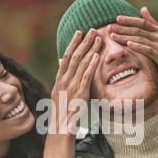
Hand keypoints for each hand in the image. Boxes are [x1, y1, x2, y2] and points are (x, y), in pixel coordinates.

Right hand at [44, 29, 100, 157]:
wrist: (60, 128)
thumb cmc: (62, 112)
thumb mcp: (59, 93)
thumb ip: (62, 77)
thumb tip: (61, 61)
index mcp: (59, 80)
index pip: (66, 57)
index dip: (73, 44)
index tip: (79, 32)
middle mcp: (64, 80)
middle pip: (74, 56)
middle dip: (83, 42)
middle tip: (91, 29)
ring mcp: (71, 86)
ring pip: (80, 63)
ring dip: (89, 49)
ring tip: (97, 37)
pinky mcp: (79, 93)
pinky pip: (85, 76)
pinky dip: (91, 65)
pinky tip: (97, 56)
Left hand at [108, 7, 157, 96]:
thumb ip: (151, 22)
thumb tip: (142, 8)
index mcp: (157, 30)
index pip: (142, 22)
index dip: (129, 19)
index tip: (116, 18)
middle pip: (138, 29)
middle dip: (122, 28)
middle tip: (109, 27)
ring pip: (140, 39)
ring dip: (125, 37)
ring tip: (113, 36)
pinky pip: (147, 50)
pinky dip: (138, 46)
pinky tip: (128, 44)